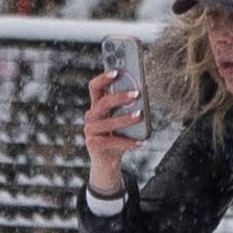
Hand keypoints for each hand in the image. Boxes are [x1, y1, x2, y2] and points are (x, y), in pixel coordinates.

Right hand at [82, 68, 143, 192]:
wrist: (108, 161)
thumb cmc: (118, 135)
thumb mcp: (121, 120)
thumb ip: (127, 107)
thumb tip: (141, 92)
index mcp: (96, 106)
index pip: (94, 87)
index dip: (103, 78)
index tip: (117, 71)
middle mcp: (91, 117)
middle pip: (102, 102)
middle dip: (119, 97)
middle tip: (136, 94)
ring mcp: (90, 131)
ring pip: (108, 122)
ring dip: (125, 118)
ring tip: (140, 115)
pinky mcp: (94, 145)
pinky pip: (113, 141)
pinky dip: (128, 142)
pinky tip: (141, 142)